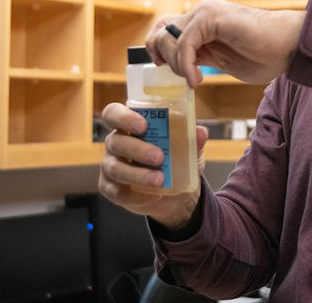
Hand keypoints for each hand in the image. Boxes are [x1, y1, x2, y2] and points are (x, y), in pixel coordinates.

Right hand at [97, 102, 207, 229]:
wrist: (176, 194)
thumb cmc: (176, 160)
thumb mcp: (188, 149)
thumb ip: (192, 140)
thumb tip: (200, 132)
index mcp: (129, 125)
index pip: (114, 113)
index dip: (124, 117)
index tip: (142, 125)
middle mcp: (116, 143)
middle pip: (116, 141)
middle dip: (137, 149)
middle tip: (159, 157)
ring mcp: (111, 166)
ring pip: (115, 168)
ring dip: (137, 174)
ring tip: (160, 180)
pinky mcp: (111, 189)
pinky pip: (116, 192)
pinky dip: (135, 196)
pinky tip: (153, 197)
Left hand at [149, 0, 305, 87]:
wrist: (289, 46)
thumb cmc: (263, 54)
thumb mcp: (221, 59)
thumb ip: (200, 57)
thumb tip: (180, 66)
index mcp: (202, 22)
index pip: (165, 28)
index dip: (158, 49)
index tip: (165, 69)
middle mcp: (201, 12)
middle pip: (161, 32)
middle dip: (163, 58)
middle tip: (183, 77)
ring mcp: (206, 12)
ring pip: (169, 38)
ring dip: (177, 65)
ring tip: (196, 79)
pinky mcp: (212, 17)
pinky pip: (184, 43)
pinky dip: (186, 65)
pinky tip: (198, 79)